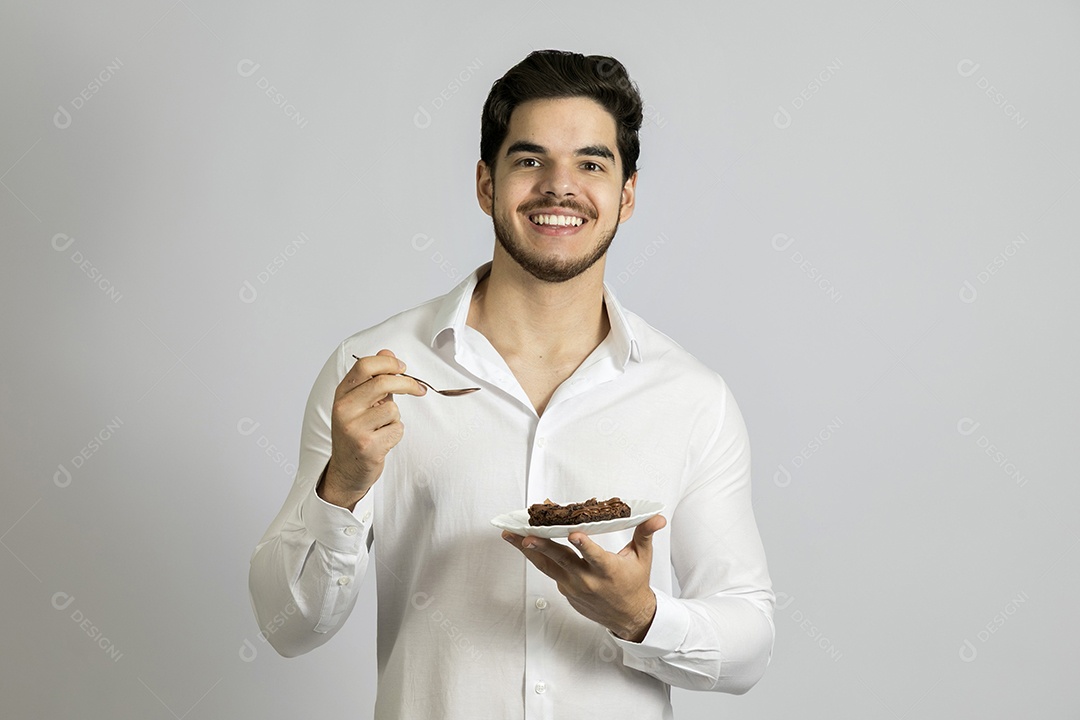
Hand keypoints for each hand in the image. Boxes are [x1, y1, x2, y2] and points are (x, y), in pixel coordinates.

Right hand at [320, 349, 425, 507]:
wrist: (347, 470)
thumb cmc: (356, 433)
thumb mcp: (359, 403)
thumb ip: (374, 379)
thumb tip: (388, 352)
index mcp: (342, 394)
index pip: (364, 366)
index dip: (388, 363)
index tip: (403, 368)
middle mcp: (344, 409)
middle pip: (382, 382)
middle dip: (407, 384)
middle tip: (418, 389)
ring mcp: (354, 428)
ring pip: (393, 409)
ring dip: (395, 418)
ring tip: (382, 427)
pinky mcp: (367, 446)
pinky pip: (397, 429)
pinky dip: (396, 434)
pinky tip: (382, 441)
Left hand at [502, 514, 666, 641]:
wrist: (628, 616)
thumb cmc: (634, 582)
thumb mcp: (642, 558)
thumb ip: (645, 534)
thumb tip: (658, 517)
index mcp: (608, 570)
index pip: (594, 556)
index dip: (584, 545)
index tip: (574, 534)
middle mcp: (588, 579)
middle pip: (561, 560)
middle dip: (542, 546)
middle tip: (524, 535)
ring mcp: (573, 586)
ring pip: (547, 565)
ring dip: (527, 550)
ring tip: (509, 535)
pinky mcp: (565, 590)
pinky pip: (549, 570)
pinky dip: (537, 555)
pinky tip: (524, 541)